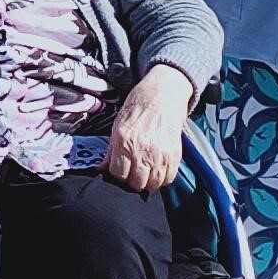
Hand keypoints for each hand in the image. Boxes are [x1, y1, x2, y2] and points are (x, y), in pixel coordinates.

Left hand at [104, 67, 191, 192]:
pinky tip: (157, 170)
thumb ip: (111, 149)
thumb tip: (103, 167)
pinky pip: (168, 178)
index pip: (118, 173)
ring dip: (147, 182)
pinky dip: (162, 179)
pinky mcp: (174, 154)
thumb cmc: (139, 107)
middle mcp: (142, 149)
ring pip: (152, 184)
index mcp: (124, 140)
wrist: (162, 95)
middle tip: (131, 175)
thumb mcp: (118, 124)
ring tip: (144, 174)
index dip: (116, 176)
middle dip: (131, 182)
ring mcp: (160, 153)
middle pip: (135, 183)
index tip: (118, 173)